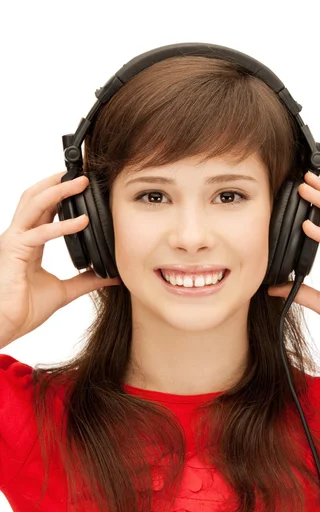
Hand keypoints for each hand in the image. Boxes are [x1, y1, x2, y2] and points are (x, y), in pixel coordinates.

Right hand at [0, 171, 121, 347]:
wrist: (5, 326)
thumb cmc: (23, 309)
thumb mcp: (63, 292)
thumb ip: (85, 281)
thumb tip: (109, 275)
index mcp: (28, 243)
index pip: (43, 209)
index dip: (60, 194)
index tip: (81, 186)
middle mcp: (18, 237)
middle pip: (35, 198)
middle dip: (58, 183)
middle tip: (84, 176)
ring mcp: (13, 242)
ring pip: (34, 204)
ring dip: (58, 191)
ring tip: (81, 184)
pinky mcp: (14, 252)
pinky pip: (39, 233)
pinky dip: (62, 225)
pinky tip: (82, 222)